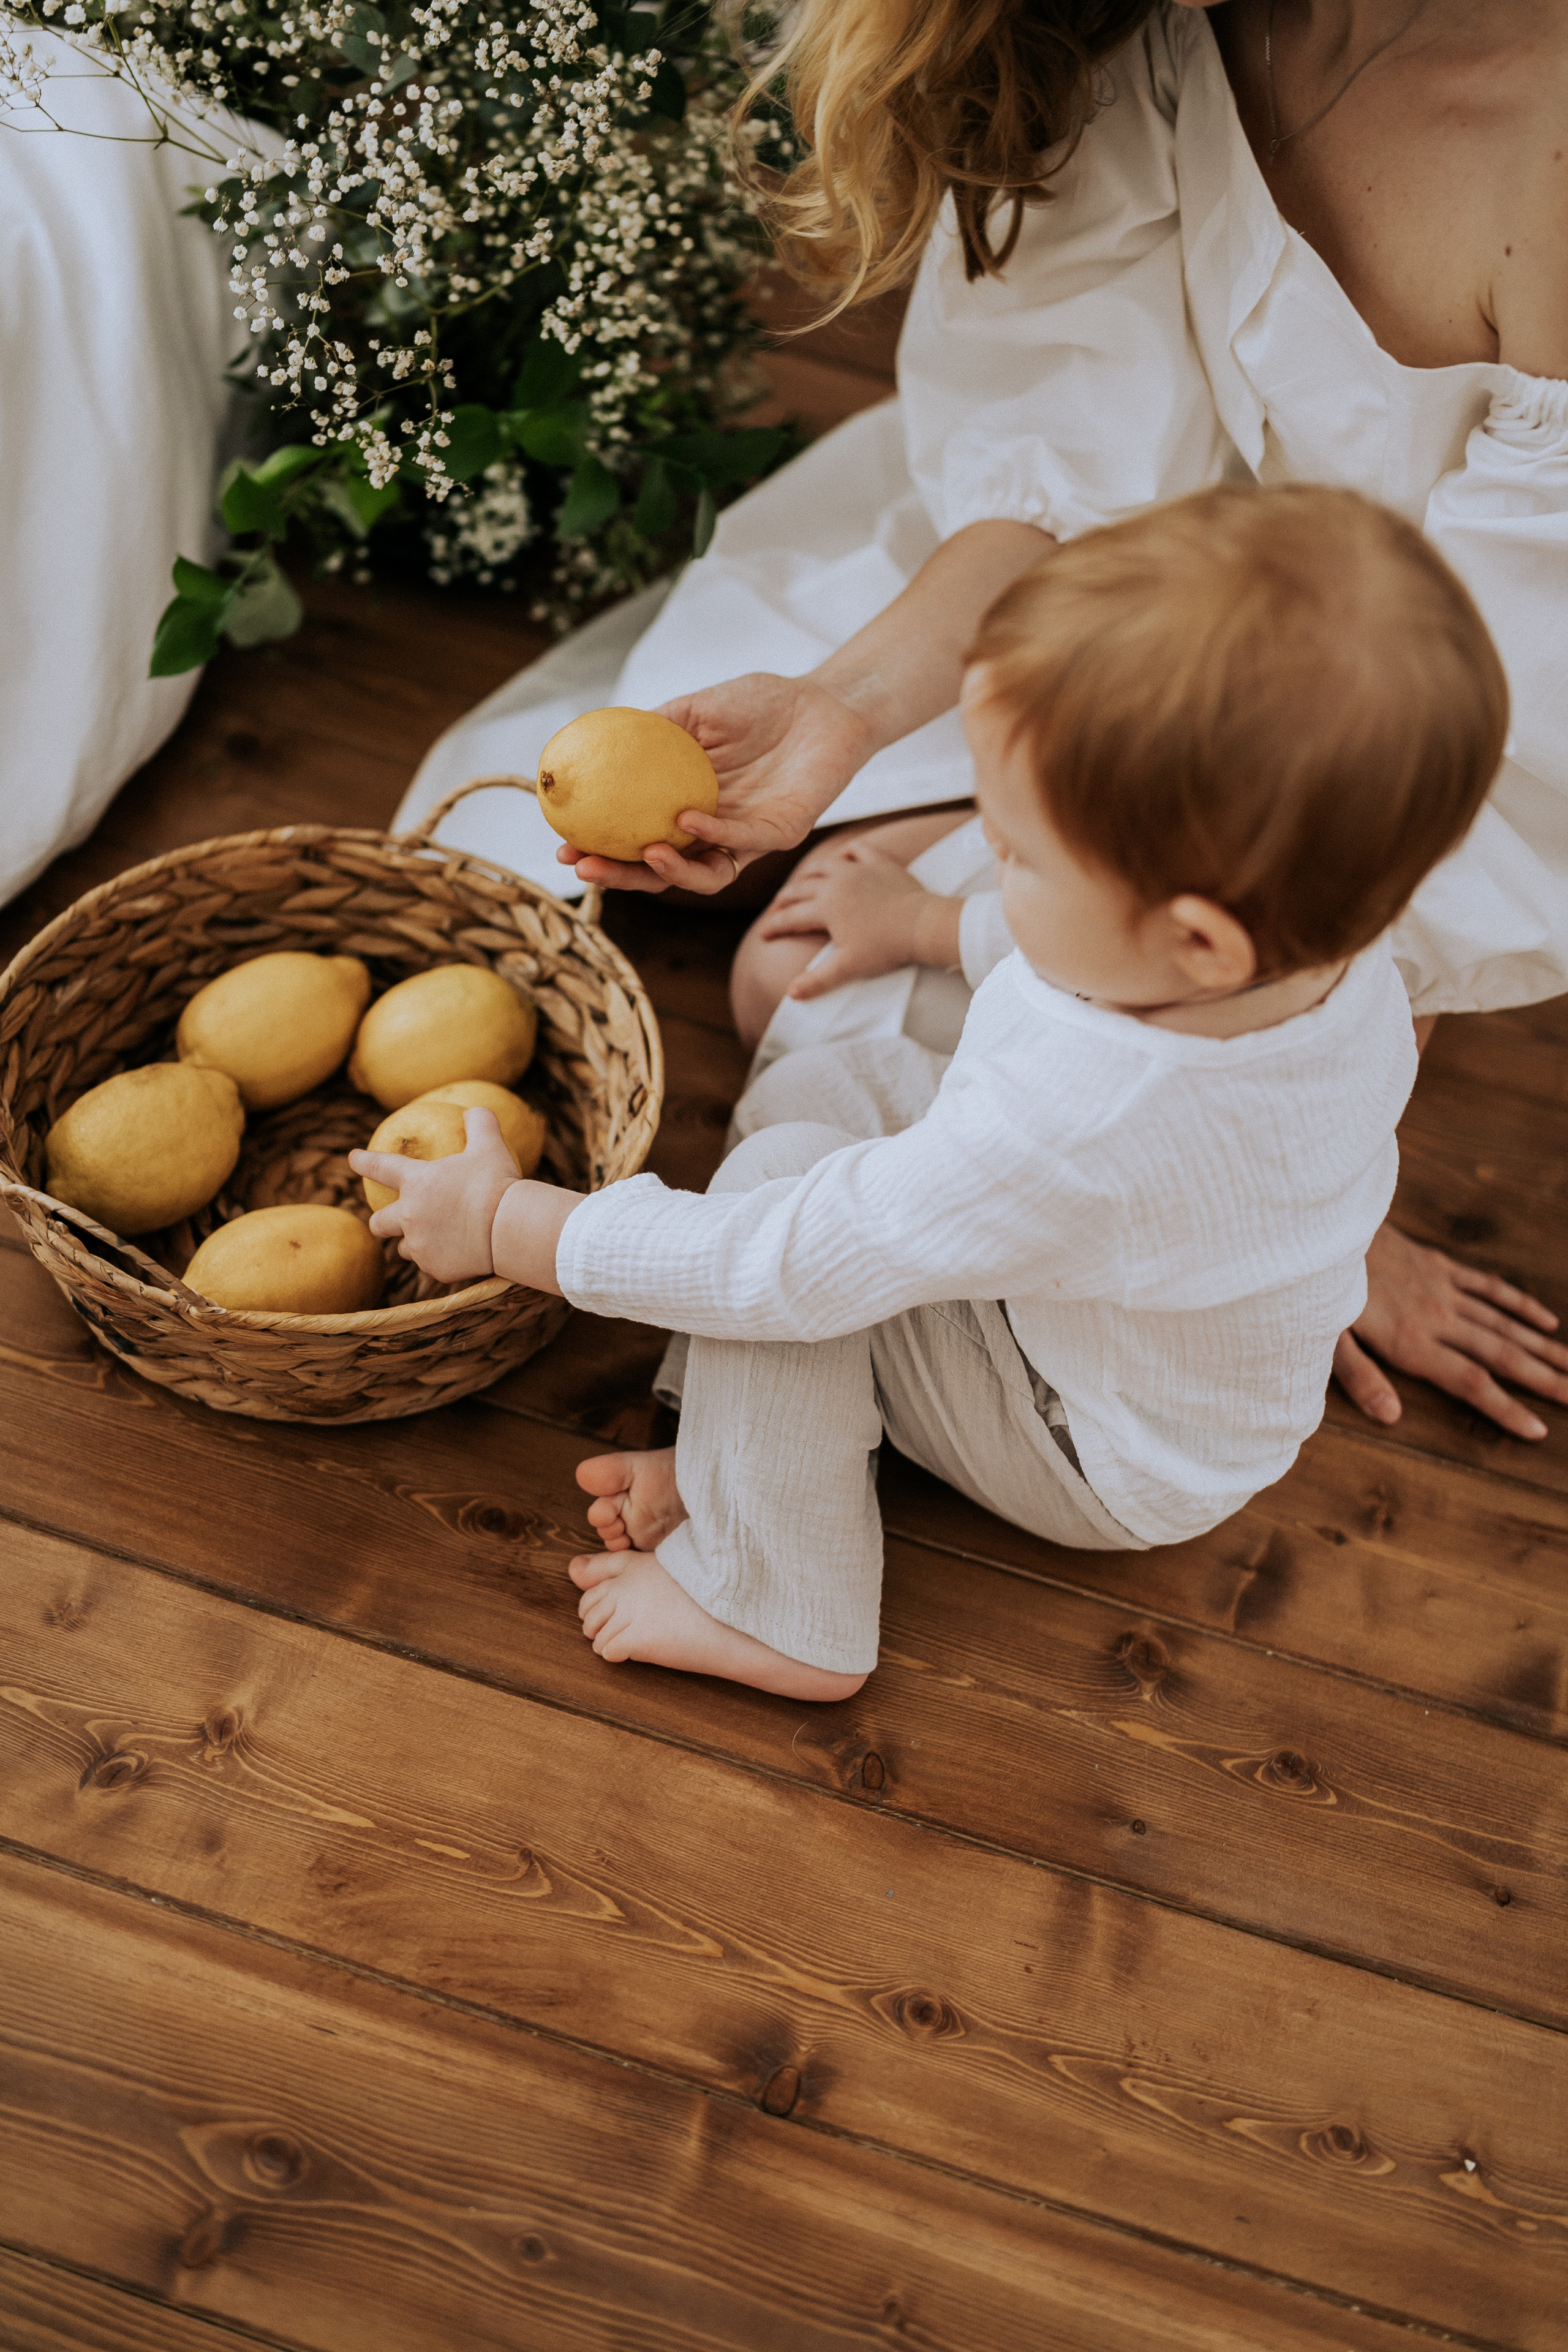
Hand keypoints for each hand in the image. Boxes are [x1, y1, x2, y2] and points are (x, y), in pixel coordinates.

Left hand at [351, 1108, 521, 1283]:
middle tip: (386, 1223)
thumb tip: (475, 1111)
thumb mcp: (491, 1146)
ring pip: (405, 1249)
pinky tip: (457, 1256)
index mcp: (417, 1183)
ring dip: (413, 1243)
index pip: (380, 1167)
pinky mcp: (435, 1269)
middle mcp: (410, 1216)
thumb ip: (480, 1123)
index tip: (352, 1159)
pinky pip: (431, 1265)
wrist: (509, 1229)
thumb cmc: (497, 1183)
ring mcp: (420, 1245)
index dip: (364, 1162)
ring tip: (433, 1240)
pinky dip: (439, 1260)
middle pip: (379, 1223)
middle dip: (379, 1222)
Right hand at [556, 673, 874, 896]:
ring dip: (670, 872)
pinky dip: (713, 836)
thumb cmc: (761, 704)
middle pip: (660, 872)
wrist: (823, 702)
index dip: (601, 849)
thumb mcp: (695, 709)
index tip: (563, 845)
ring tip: (646, 852)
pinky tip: (688, 821)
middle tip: (586, 867)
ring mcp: (747, 838)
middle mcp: (713, 832)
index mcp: (685, 808)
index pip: (637, 841)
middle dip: (622, 876)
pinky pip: (742, 844)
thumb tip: (596, 742)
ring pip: (704, 876)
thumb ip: (653, 729)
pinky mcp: (782, 834)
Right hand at [756, 838, 960, 999]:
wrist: (922, 925)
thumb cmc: (885, 947)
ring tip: (803, 882)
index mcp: (824, 907)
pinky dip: (847, 852)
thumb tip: (791, 994)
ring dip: (809, 874)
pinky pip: (858, 850)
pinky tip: (843, 857)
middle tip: (777, 908)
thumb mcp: (848, 967)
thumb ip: (818, 980)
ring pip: (824, 865)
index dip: (773, 927)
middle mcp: (835, 883)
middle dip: (785, 900)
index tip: (762, 934)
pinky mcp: (879, 863)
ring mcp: (857, 869)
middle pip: (801, 888)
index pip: (790, 917)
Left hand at [1333, 1221, 1567, 1439]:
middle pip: (1500, 1354)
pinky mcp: (1440, 1266)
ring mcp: (1442, 1289)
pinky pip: (1489, 1286)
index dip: (1505, 1408)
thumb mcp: (1325, 1339)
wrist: (1326, 1225)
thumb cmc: (1319, 1288)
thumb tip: (1391, 1417)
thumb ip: (1359, 1377)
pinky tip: (1547, 1321)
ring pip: (1504, 1323)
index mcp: (1410, 1342)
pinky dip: (1520, 1304)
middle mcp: (1436, 1318)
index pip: (1469, 1382)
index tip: (1539, 1430)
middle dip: (1543, 1380)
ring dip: (1542, 1346)